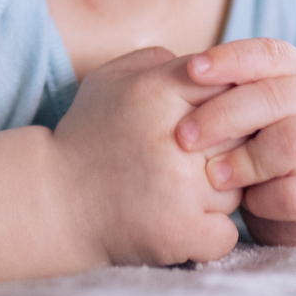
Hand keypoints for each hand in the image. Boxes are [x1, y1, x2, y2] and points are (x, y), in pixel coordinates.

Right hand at [52, 46, 242, 266]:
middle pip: (243, 137)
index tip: (205, 129)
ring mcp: (183, 187)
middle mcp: (176, 136)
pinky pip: (227, 233)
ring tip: (174, 195)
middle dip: (224, 152)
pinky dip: (209, 234)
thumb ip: (158, 61)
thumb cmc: (86, 138)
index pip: (231, 87)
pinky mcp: (183, 231)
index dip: (223, 111)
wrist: (52, 201)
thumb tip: (209, 66)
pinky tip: (179, 225)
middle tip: (189, 164)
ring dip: (216, 195)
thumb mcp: (109, 80)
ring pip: (239, 186)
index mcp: (160, 91)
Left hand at [175, 38, 295, 248]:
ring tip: (212, 176)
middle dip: (225, 114)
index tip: (191, 70)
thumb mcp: (249, 116)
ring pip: (294, 141)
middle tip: (183, 137)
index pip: (270, 54)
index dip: (231, 59)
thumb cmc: (265, 151)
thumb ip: (226, 93)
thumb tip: (168, 70)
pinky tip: (245, 204)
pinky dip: (264, 198)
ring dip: (245, 159)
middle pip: (278, 96)